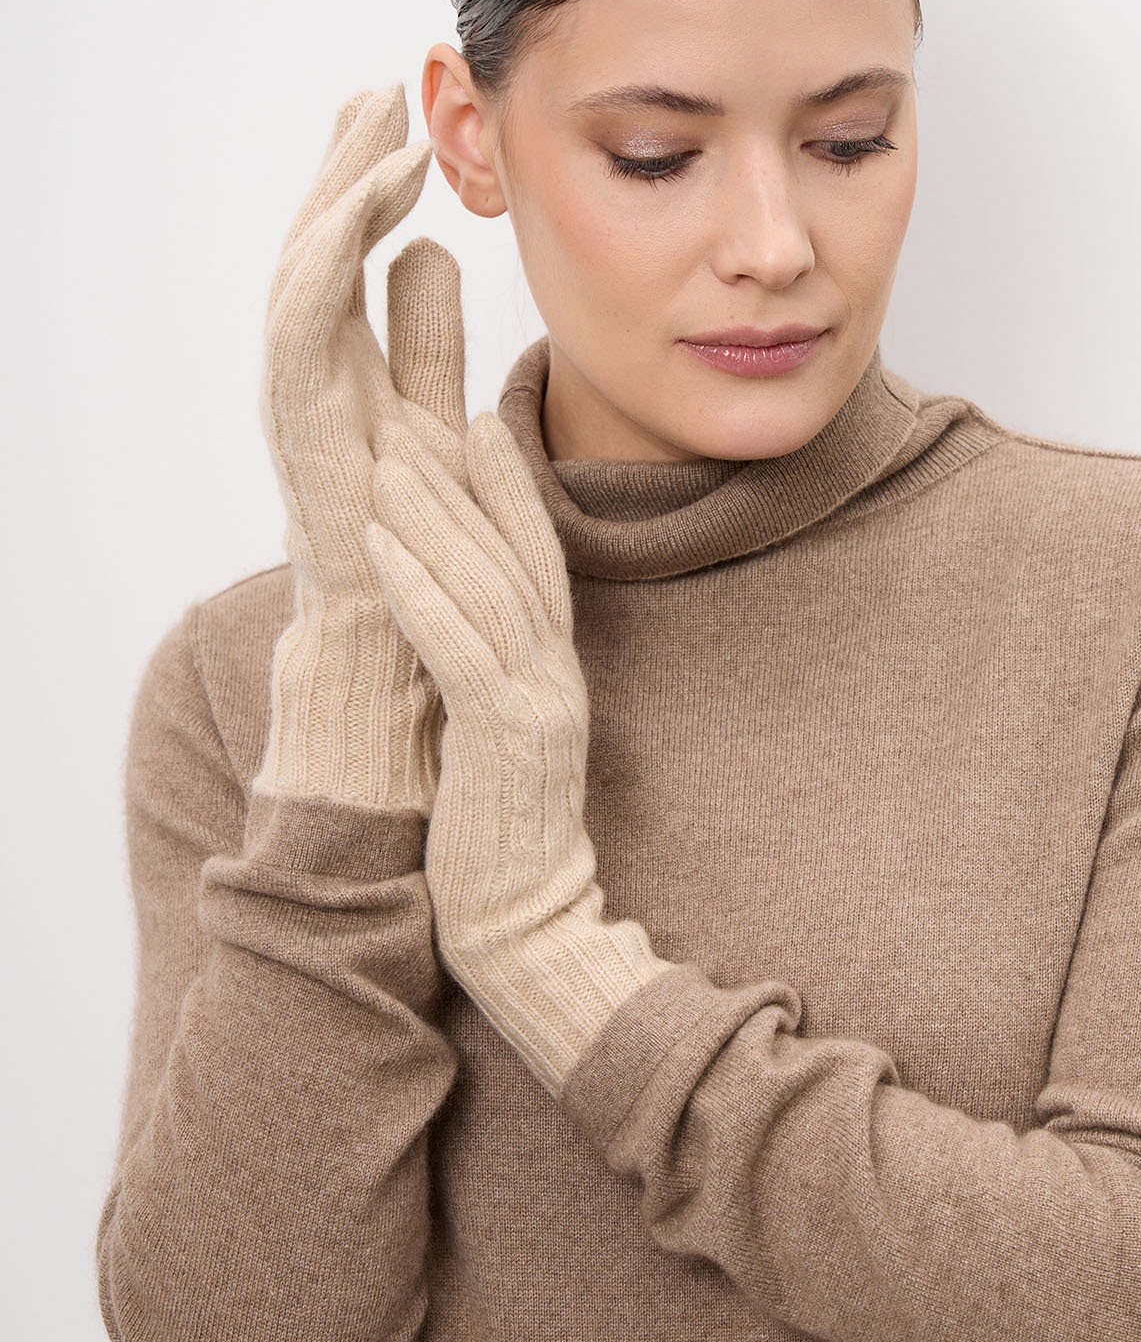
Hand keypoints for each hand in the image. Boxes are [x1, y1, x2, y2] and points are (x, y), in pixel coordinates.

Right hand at [255, 84, 469, 812]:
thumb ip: (427, 340)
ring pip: (302, 272)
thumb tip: (434, 253)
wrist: (391, 644)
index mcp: (339, 370)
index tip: (402, 118)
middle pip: (316, 248)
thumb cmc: (418, 546)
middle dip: (344, 165)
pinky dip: (336, 260)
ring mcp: (299, 404)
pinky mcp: (305, 431)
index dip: (365, 186)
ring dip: (337, 192)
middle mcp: (310, 378)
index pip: (345, 258)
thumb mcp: (432, 416)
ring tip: (377, 124)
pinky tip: (377, 209)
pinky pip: (307, 324)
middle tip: (379, 86)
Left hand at [363, 413, 670, 1093]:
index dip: (506, 486)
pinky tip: (383, 544)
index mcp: (554, 672)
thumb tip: (446, 623)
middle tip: (414, 409)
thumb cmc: (501, 841)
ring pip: (486, 585)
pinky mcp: (507, 740)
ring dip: (434, 514)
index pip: (535, 558)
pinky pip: (460, 646)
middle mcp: (556, 676)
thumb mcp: (497, 741)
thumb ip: (486, 677)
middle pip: (512, 553)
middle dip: (461, 478)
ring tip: (385, 454)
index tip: (471, 422)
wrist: (528, 932)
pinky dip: (420, 587)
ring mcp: (539, 706)